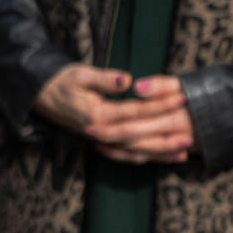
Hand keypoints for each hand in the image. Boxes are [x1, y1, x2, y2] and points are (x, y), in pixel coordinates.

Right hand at [31, 65, 191, 164]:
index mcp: (97, 114)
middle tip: (191, 131)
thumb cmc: (62, 82)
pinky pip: (127, 155)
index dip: (158, 105)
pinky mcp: (103, 143)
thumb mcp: (79, 74)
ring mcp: (101, 140)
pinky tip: (166, 157)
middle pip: (139, 137)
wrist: (41, 97)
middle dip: (166, 135)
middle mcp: (100, 131)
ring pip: (135, 151)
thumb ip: (104, 79)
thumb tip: (127, 80)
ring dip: (161, 152)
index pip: (134, 111)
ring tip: (185, 148)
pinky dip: (147, 157)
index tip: (181, 98)